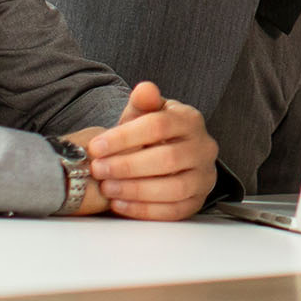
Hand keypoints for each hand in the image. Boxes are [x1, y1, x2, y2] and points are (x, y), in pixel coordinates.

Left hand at [74, 83, 215, 219]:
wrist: (166, 156)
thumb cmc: (152, 135)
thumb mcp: (144, 115)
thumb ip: (143, 103)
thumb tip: (145, 89)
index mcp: (190, 120)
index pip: (160, 126)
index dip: (125, 137)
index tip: (96, 147)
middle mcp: (204, 148)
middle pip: (168, 159)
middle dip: (127, 166)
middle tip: (98, 169)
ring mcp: (204, 177)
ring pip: (174, 188)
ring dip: (135, 190)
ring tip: (107, 188)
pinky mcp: (197, 201)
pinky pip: (174, 211)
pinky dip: (144, 210)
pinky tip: (121, 203)